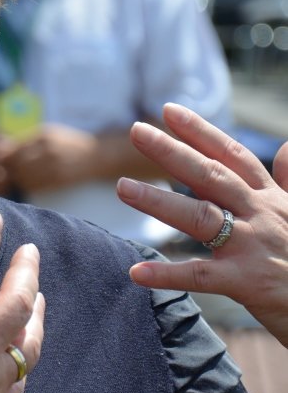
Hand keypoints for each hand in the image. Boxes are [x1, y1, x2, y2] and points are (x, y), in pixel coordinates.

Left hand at [2, 125, 96, 191]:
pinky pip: (34, 185)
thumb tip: (0, 149)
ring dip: (17, 178)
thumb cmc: (68, 143)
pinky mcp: (58, 180)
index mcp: (43, 136)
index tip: (0, 159)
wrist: (95, 156)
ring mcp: (53, 166)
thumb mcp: (49, 134)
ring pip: (24, 176)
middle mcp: (48, 150)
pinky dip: (27, 185)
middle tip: (6, 170)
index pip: (14, 148)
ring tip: (18, 176)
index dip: (3, 156)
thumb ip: (26, 140)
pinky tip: (29, 181)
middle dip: (8, 168)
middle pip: (17, 163)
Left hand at [116, 102, 287, 346]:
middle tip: (137, 131)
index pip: (232, 156)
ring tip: (122, 188)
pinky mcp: (247, 281)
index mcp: (271, 199)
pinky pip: (200, 276)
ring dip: (158, 201)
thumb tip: (286, 146)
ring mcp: (252, 246)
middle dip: (172, 152)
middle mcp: (260, 214)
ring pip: (199, 216)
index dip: (201, 131)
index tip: (168, 111)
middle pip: (210, 175)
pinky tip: (136, 272)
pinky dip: (167, 275)